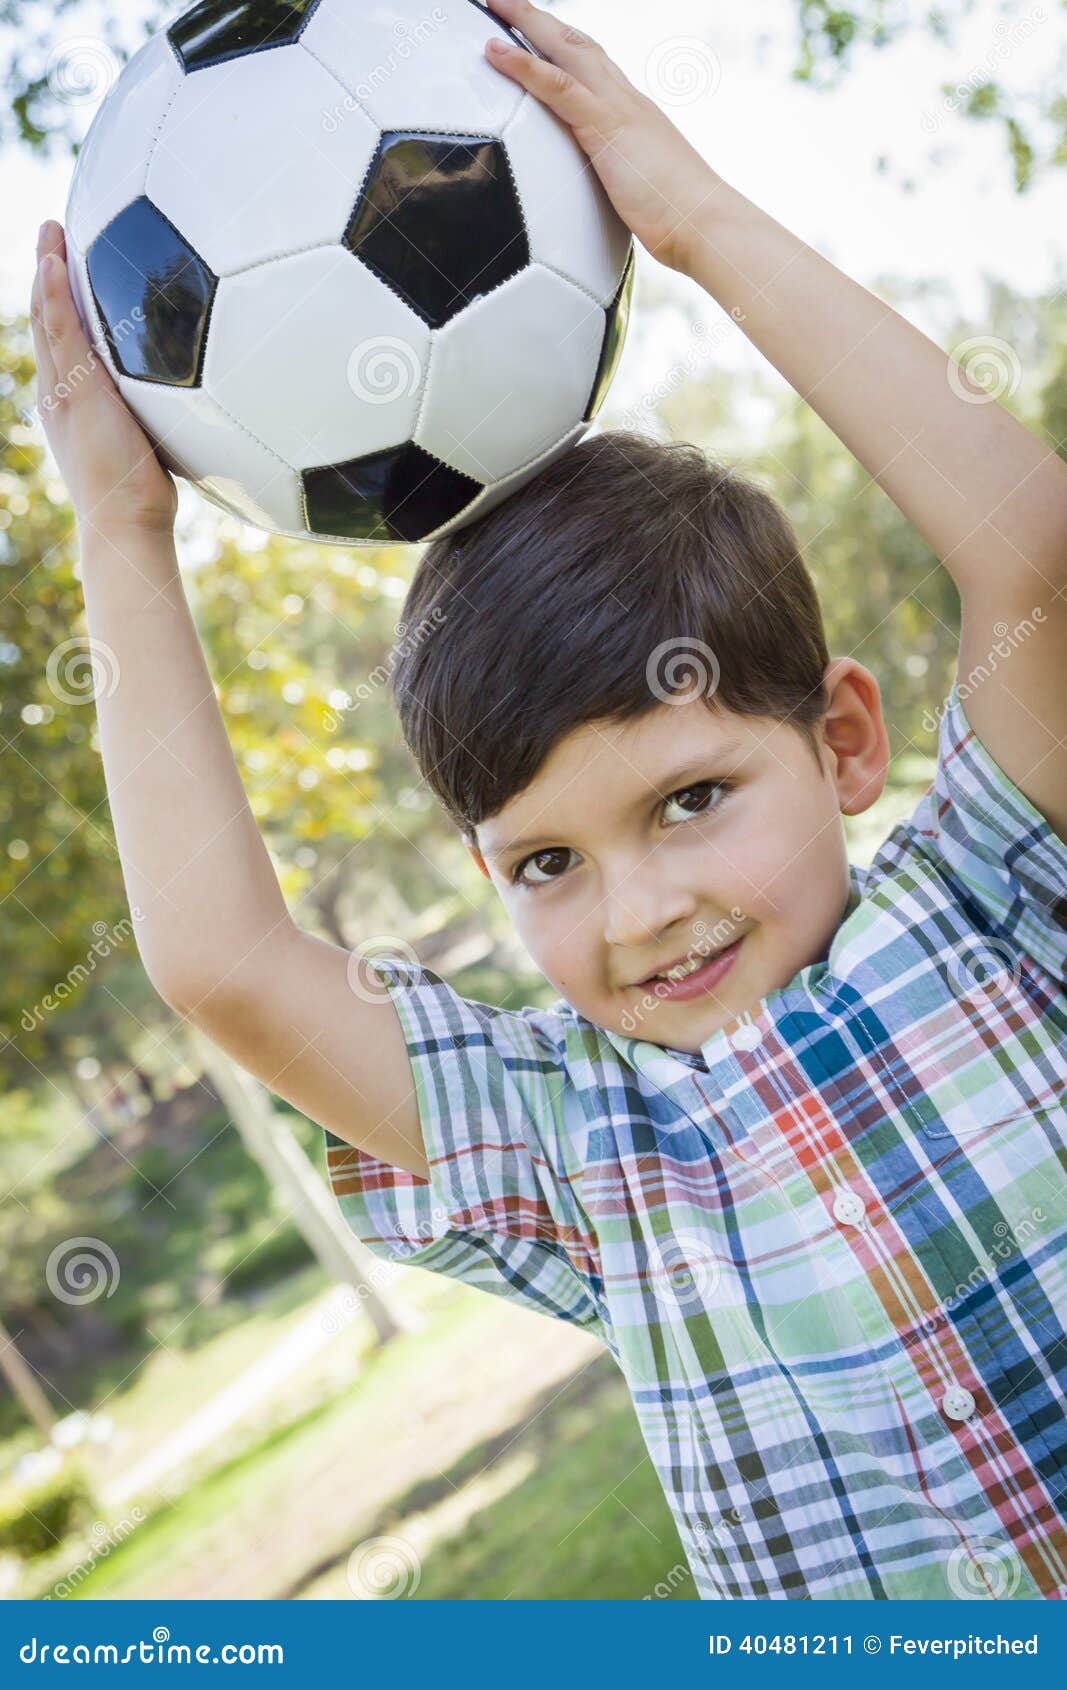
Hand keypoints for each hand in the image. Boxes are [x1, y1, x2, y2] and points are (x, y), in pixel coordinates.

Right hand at [29, 220, 177, 536]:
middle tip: (52, 231)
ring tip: (50, 230)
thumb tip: (199, 402)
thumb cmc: (144, 494)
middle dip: (47, 273)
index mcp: (74, 401)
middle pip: (47, 320)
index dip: (61, 300)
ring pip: (46, 319)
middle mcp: (60, 392)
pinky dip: (53, 297)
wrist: (127, 523)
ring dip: (45, 271)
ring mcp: (63, 392)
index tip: (67, 265)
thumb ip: (160, 414)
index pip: (63, 339)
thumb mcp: (152, 440)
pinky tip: (55, 263)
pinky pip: (59, 334)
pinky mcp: (74, 394)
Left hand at [483, 0, 718, 272]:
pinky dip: (524, 66)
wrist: (704, 222)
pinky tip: (495, 50)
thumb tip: (611, 197)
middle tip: (507, 0)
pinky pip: (558, 87)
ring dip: (527, 22)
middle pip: (578, 43)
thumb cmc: (679, 217)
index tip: (540, 30)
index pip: (594, 65)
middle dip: (541, 19)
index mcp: (633, 112)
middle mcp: (625, 99)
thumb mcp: (643, 191)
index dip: (566, 44)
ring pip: (565, 49)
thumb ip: (622, 182)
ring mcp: (616, 108)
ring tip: (495, 2)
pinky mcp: (606, 127)